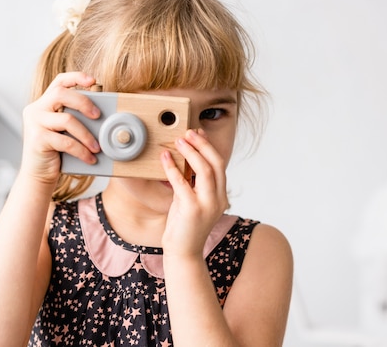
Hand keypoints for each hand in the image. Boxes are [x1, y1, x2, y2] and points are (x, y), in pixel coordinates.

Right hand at [19, 72, 100, 184]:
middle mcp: (36, 109)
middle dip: (84, 102)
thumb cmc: (56, 151)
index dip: (76, 77)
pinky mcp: (36, 139)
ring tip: (97, 147)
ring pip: (66, 120)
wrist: (39, 174)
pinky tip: (90, 158)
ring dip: (86, 134)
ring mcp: (34, 123)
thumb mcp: (66, 130)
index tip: (93, 80)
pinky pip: (65, 141)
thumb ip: (75, 117)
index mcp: (44, 103)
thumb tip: (100, 112)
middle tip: (98, 116)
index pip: (59, 82)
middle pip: (61, 94)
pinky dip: (81, 150)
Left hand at [160, 129, 228, 257]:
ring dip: (191, 152)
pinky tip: (164, 158)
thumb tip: (184, 161)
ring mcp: (207, 205)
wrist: (183, 253)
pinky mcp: (192, 210)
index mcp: (221, 196)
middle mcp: (218, 199)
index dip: (208, 147)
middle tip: (188, 132)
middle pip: (216, 163)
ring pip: (205, 170)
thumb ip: (192, 184)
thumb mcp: (191, 200)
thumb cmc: (185, 227)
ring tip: (179, 140)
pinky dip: (173, 168)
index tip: (197, 134)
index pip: (220, 165)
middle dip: (202, 145)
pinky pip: (182, 183)